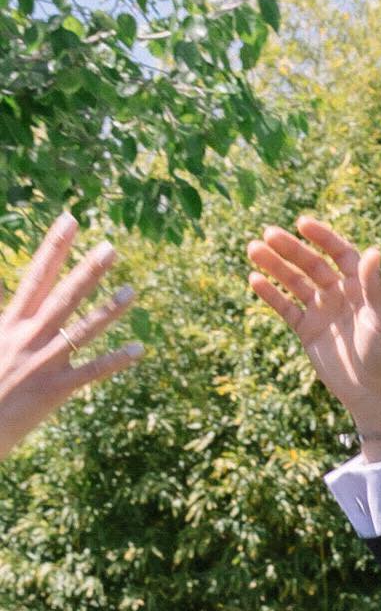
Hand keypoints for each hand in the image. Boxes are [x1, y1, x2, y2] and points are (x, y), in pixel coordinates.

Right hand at [0, 212, 140, 458]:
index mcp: (9, 322)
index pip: (35, 275)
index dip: (53, 247)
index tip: (70, 219)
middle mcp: (27, 337)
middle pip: (62, 297)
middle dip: (87, 271)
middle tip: (112, 247)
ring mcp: (42, 363)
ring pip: (80, 331)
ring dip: (107, 311)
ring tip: (132, 291)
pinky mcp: (53, 391)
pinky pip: (89, 373)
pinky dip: (113, 361)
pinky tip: (138, 349)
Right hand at [246, 215, 380, 440]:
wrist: (373, 394)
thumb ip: (374, 287)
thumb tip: (373, 251)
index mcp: (361, 287)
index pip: (340, 253)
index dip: (322, 237)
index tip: (302, 223)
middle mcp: (340, 294)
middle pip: (312, 265)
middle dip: (291, 249)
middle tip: (268, 233)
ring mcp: (322, 311)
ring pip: (294, 282)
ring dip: (275, 266)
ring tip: (253, 249)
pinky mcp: (307, 331)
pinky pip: (286, 308)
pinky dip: (271, 294)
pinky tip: (254, 279)